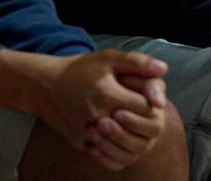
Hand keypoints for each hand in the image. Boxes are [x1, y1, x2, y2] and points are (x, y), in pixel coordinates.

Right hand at [34, 51, 169, 169]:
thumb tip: (164, 69)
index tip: (148, 98)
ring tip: (128, 123)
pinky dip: (112, 145)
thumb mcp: (108, 58)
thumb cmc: (81, 69)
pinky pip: (104, 152)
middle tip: (140, 113)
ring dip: (129, 136)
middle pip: (134, 130)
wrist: (46, 85)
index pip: (145, 108)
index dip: (151, 103)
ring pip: (120, 145)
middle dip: (142, 122)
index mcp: (107, 94)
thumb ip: (137, 63)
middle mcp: (95, 116)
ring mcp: (86, 132)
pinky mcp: (78, 143)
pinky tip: (114, 132)